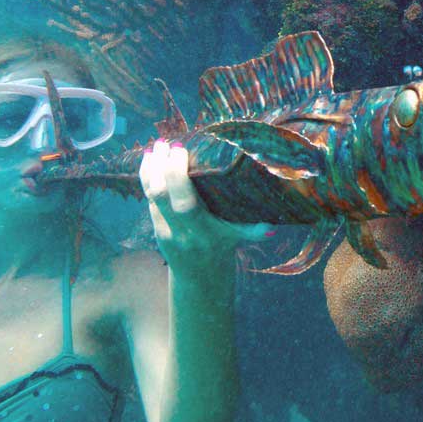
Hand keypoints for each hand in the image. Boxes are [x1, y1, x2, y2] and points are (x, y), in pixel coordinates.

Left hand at [139, 139, 270, 276]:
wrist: (199, 278)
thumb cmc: (222, 249)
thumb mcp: (238, 239)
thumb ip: (254, 231)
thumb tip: (274, 225)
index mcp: (203, 232)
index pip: (184, 203)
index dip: (177, 175)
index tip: (181, 150)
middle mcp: (181, 231)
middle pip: (160, 195)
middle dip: (160, 166)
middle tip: (165, 144)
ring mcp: (164, 229)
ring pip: (150, 195)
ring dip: (150, 168)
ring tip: (157, 146)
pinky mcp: (154, 226)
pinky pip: (147, 198)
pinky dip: (148, 177)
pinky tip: (150, 159)